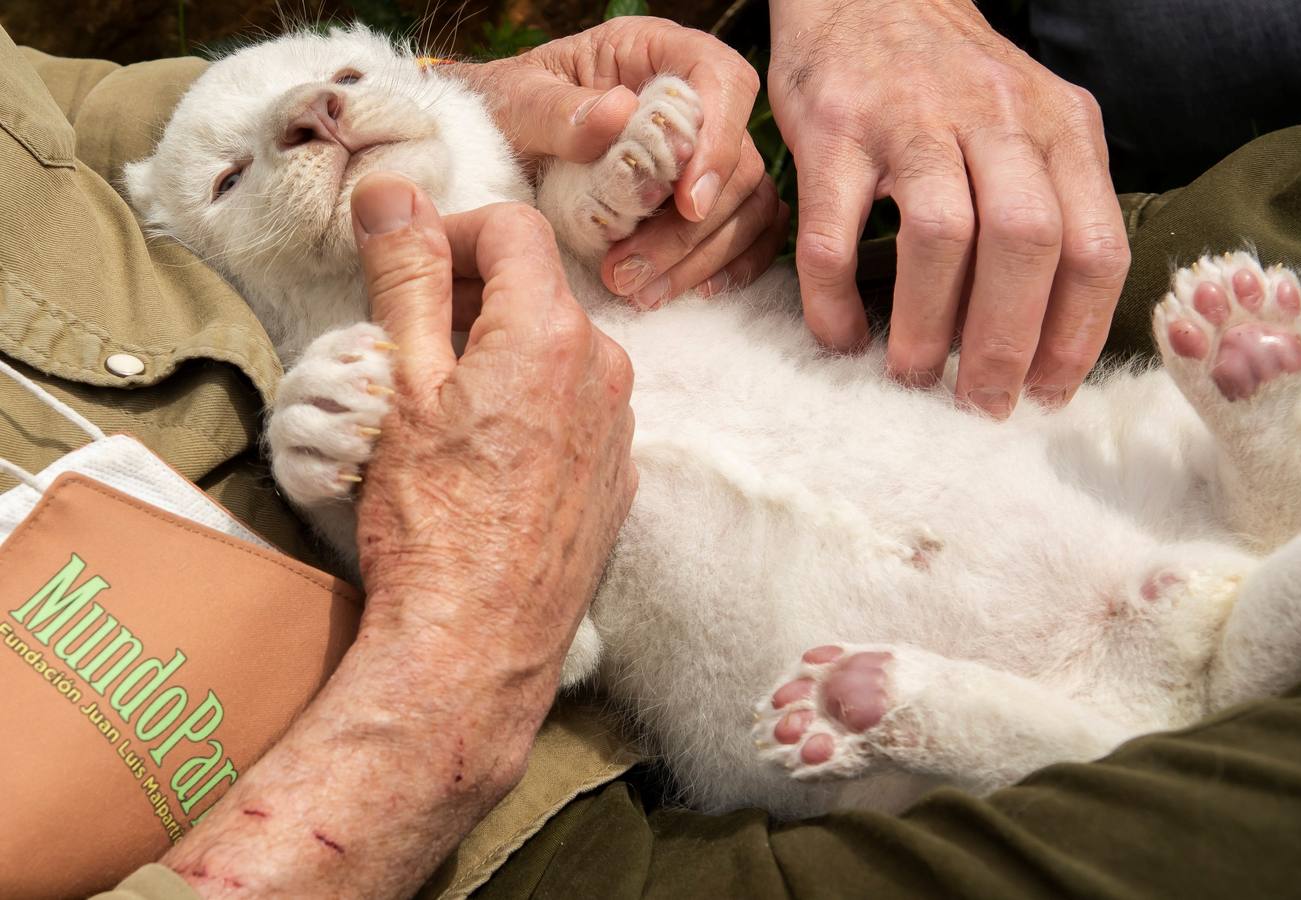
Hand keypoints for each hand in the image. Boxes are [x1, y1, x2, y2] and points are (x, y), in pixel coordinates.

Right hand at [354, 175, 638, 693]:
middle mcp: (605, 372)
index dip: (450, 233)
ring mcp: (619, 430)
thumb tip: (394, 194)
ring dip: (501, 354)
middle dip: (470, 296)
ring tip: (441, 407)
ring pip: (557, 353)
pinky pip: (576, 412)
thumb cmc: (432, 520)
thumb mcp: (402, 383)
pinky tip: (486, 456)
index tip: (407, 266)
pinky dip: (532, 408)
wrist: (475, 643)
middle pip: (537, 291)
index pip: (512, 229)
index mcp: (553, 333)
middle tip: (407, 341)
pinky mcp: (616, 481)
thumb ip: (407, 277)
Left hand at [455, 17, 787, 304]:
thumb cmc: (509, 109)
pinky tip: (690, 290)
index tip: (686, 201)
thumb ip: (560, 109)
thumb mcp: (517, 102)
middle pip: (741, 161)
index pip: (723, 80)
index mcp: (658, 53)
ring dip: (701, 258)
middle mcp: (697, 100)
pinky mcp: (709, 199)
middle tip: (628, 270)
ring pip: (749, 206)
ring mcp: (708, 153)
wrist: (492, 146)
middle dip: (692, 228)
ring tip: (639, 292)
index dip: (719, 141)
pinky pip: (753, 232)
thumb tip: (617, 112)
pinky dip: (730, 265)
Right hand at [769, 0, 1130, 416]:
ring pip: (939, 234)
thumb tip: (1042, 336)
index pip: (1094, 243)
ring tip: (910, 376)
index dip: (1075, 333)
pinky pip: (835, 231)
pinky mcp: (836, 129)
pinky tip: (840, 335)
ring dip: (927, 324)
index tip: (1046, 393)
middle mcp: (996, 117)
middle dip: (1006, 342)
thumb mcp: (1029, 122)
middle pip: (1026, 241)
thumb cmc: (948, 82)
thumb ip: (1050, 201)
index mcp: (1060, 126)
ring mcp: (911, 118)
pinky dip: (835, 298)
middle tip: (979, 403)